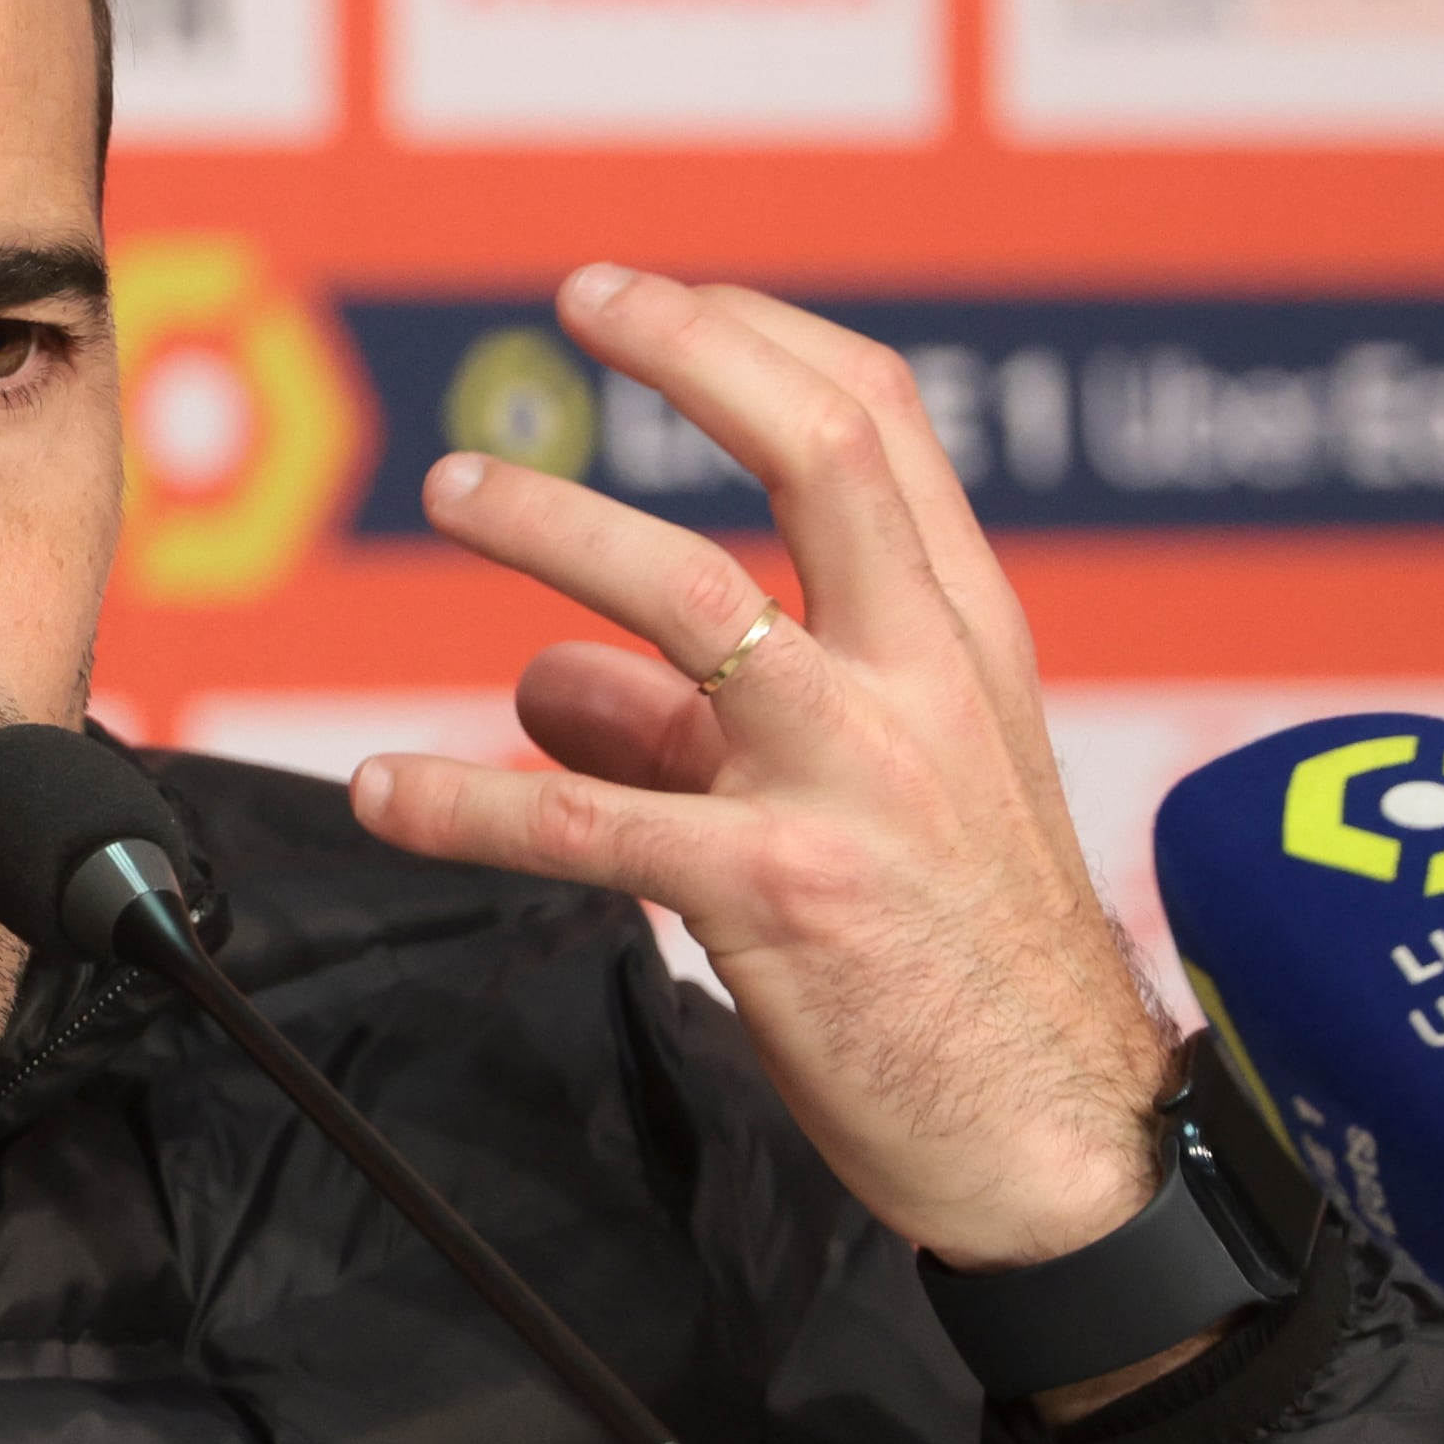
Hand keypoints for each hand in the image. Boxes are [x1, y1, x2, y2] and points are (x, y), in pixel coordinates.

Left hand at [349, 266, 1170, 1281]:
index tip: (651, 297)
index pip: (879, 427)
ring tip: (454, 489)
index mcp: (963, 642)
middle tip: (575, 303)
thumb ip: (701, 722)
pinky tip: (383, 787)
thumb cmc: (962, 964)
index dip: (757, 337)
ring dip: (551, 525)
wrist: (1060, 1145)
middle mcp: (920, 683)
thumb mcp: (874, 800)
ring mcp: (853, 781)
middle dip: (690, 351)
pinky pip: (586, 823)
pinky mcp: (777, 893)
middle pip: (815, 451)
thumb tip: (550, 673)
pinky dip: (463, 799)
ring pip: (685, 601)